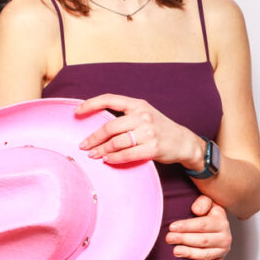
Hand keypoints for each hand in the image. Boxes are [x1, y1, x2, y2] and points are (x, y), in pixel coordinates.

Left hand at [76, 94, 200, 167]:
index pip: (110, 99)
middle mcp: (143, 116)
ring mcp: (149, 132)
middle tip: (83, 145)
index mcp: (138, 104)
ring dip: (101, 150)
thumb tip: (97, 123)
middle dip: (93, 138)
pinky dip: (114, 158)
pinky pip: (127, 155)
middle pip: (110, 127)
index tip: (77, 112)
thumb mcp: (144, 114)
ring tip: (93, 155)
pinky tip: (107, 160)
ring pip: (117, 142)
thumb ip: (125, 116)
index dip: (91, 104)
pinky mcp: (153, 148)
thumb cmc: (158, 128)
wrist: (183, 142)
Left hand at [166, 195, 231, 259]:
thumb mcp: (208, 202)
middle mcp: (225, 237)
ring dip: (190, 253)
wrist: (217, 224)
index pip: (203, 225)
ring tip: (176, 251)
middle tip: (169, 238)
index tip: (172, 227)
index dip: (186, 226)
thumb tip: (196, 210)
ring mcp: (223, 250)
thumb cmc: (208, 213)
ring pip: (205, 254)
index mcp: (221, 222)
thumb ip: (203, 202)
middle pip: (203, 240)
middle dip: (184, 239)